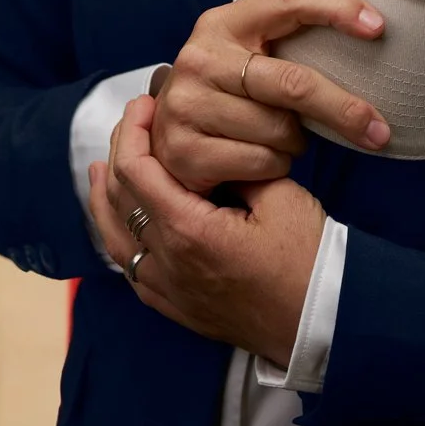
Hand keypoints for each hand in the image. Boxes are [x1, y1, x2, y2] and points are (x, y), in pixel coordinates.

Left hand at [89, 93, 326, 366]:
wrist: (323, 321)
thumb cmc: (308, 258)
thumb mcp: (280, 196)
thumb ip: (238, 169)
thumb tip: (211, 152)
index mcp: (188, 230)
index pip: (136, 171)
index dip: (133, 131)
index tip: (143, 104)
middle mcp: (167, 263)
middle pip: (119, 200)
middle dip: (119, 153)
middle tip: (130, 124)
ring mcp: (169, 290)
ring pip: (115, 240)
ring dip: (104, 200)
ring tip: (101, 170)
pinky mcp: (178, 308)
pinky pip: (132, 271)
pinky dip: (120, 240)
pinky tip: (124, 226)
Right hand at [147, 0, 390, 192]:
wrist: (163, 143)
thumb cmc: (225, 96)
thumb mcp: (246, 57)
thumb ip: (286, 44)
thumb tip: (370, 36)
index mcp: (222, 24)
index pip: (289, 2)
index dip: (336, 8)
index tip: (379, 26)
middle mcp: (200, 59)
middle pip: (294, 83)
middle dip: (344, 109)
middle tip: (379, 130)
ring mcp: (188, 105)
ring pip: (281, 130)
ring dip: (296, 144)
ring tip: (281, 140)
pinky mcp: (186, 151)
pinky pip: (262, 162)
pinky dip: (275, 168)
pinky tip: (259, 162)